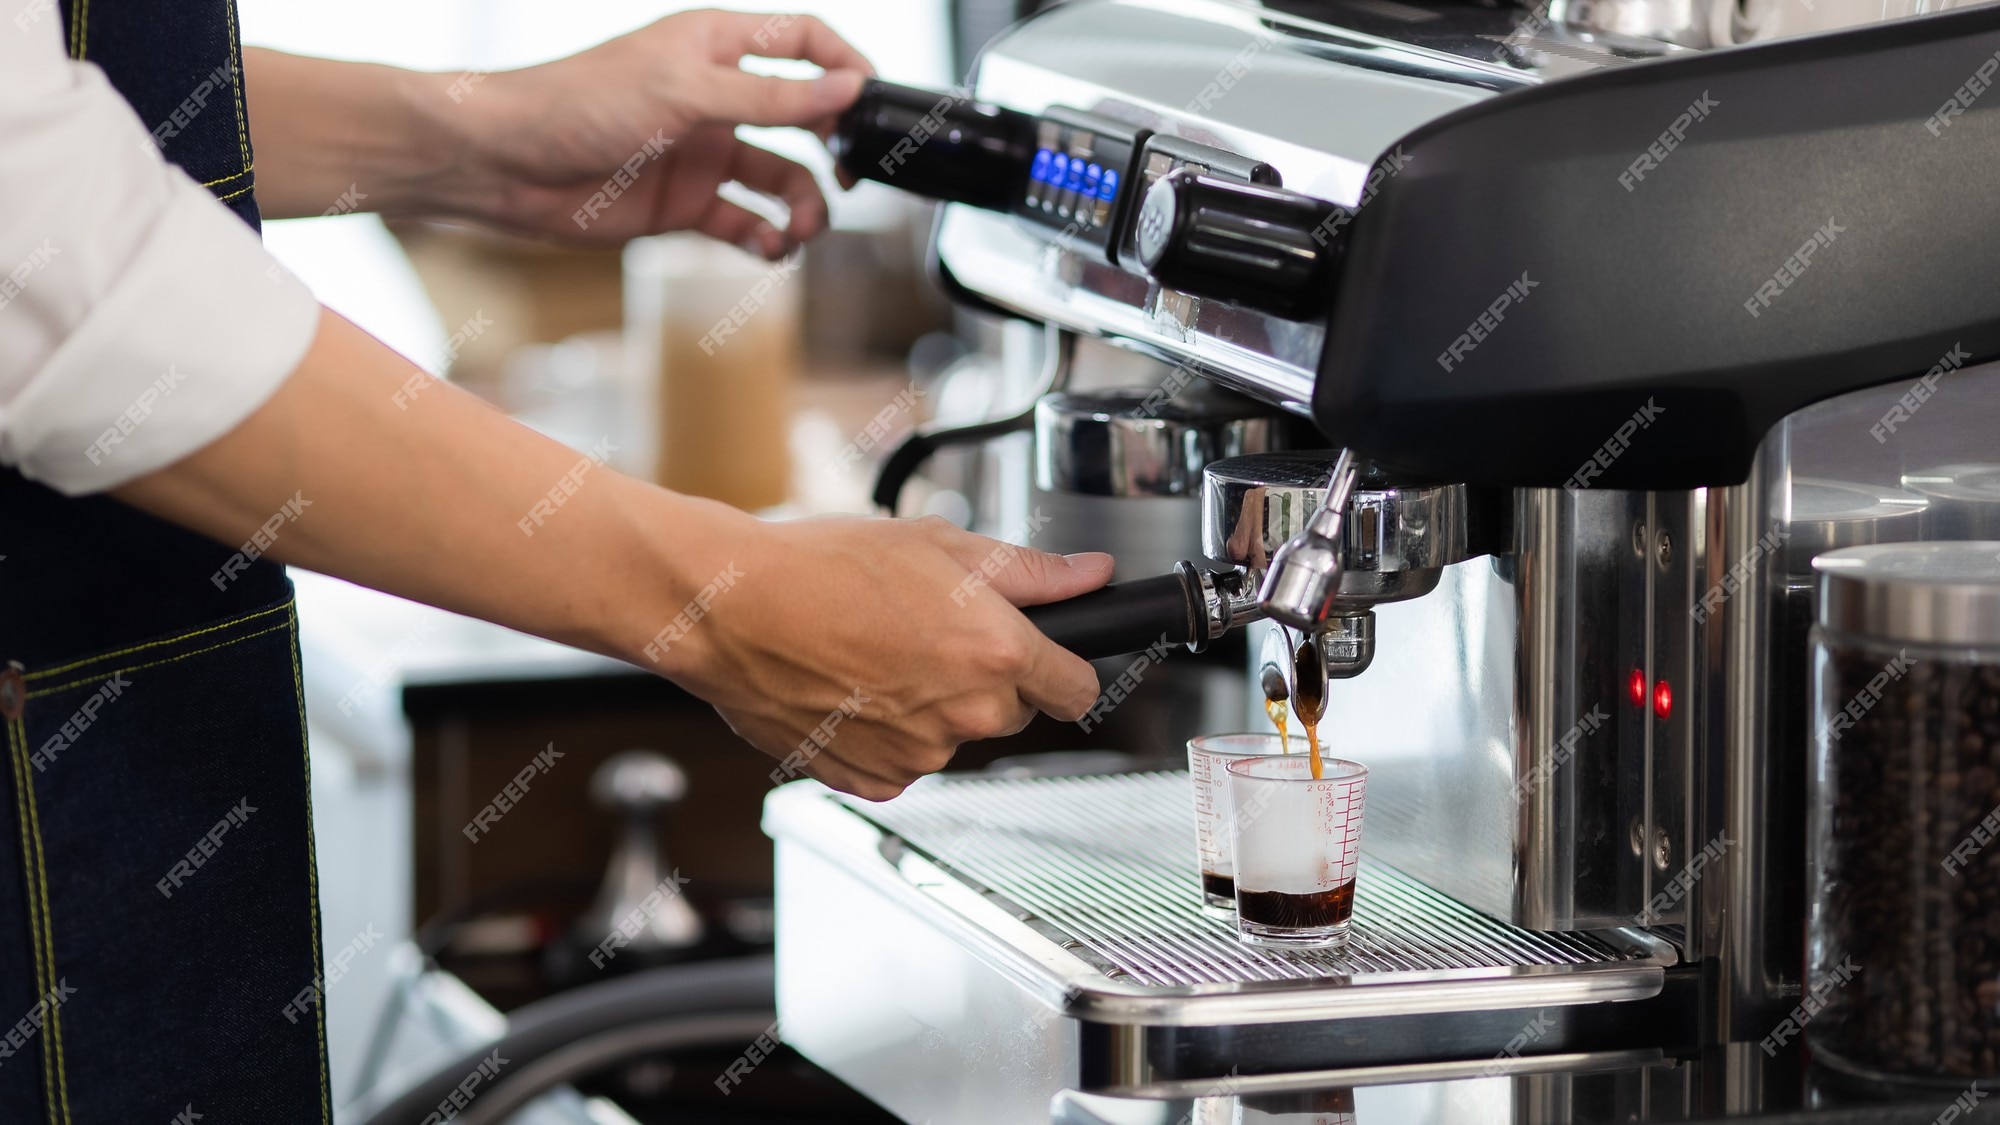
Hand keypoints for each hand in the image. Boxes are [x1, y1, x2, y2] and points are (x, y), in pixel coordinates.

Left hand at [442, 10, 871, 255]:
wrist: (506, 165)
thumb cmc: (580, 104)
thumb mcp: (685, 92)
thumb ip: (770, 95)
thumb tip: (844, 90)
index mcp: (715, 46)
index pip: (801, 41)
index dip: (843, 66)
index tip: (873, 103)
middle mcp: (716, 97)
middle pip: (803, 116)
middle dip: (833, 148)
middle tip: (849, 177)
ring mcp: (703, 152)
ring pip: (781, 178)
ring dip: (801, 206)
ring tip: (798, 230)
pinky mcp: (686, 203)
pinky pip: (745, 221)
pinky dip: (765, 238)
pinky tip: (768, 247)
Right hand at [637, 506, 1113, 799]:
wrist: (732, 611)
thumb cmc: (822, 569)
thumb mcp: (940, 545)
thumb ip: (1030, 571)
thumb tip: (1091, 575)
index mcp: (995, 653)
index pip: (1078, 689)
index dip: (1065, 668)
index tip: (1049, 659)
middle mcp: (966, 715)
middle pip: (1013, 712)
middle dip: (987, 679)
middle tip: (931, 633)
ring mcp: (920, 756)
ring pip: (953, 736)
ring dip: (932, 706)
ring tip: (876, 654)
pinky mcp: (874, 781)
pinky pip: (904, 762)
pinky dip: (887, 735)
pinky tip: (853, 689)